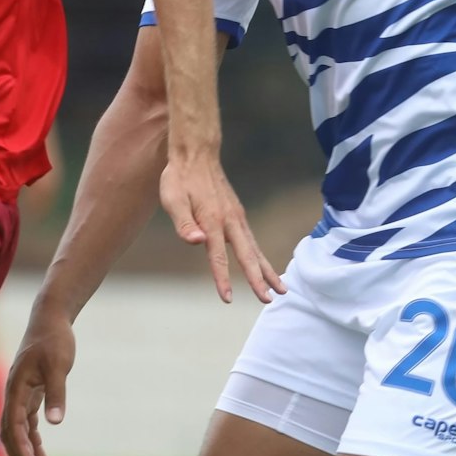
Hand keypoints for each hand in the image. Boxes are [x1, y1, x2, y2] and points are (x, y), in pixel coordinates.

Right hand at [2, 307, 76, 455]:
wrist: (50, 319)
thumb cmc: (54, 340)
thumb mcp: (59, 366)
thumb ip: (57, 394)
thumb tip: (55, 422)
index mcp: (16, 387)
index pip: (13, 425)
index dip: (21, 449)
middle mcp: (13, 393)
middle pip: (10, 432)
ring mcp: (20, 394)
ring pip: (17, 430)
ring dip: (25, 451)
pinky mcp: (30, 393)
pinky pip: (27, 422)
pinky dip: (33, 439)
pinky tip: (42, 454)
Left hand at [160, 150, 284, 303]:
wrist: (197, 155)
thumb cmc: (179, 179)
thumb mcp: (173, 199)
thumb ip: (184, 223)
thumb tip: (197, 242)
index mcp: (213, 221)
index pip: (218, 257)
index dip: (223, 279)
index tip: (229, 299)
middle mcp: (230, 221)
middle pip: (248, 256)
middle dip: (259, 279)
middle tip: (269, 300)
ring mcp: (237, 217)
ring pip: (255, 249)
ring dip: (268, 270)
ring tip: (282, 289)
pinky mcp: (237, 215)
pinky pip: (252, 241)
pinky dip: (261, 257)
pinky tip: (265, 268)